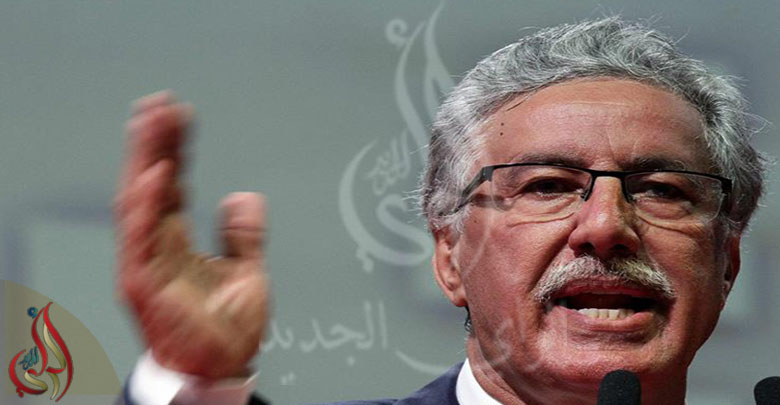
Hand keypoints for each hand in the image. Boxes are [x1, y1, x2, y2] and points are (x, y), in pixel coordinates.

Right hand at [115, 91, 268, 377]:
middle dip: (154, 142)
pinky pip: (141, 237)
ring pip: (139, 201)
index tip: (181, 115)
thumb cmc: (227, 330)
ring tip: (153, 122)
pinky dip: (147, 204)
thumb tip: (242, 197)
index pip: (172, 184)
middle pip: (150, 184)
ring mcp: (146, 263)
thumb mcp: (247, 272)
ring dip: (145, 160)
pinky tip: (158, 172)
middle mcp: (156, 247)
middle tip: (160, 103)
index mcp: (176, 242)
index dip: (175, 149)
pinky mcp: (143, 283)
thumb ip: (245, 235)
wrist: (223, 369)